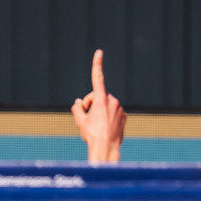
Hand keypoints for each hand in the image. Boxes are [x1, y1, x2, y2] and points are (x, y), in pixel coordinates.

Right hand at [71, 49, 124, 163]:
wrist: (106, 149)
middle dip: (91, 105)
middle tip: (86, 118)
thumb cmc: (92, 135)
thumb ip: (77, 108)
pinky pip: (113, 113)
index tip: (99, 52)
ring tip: (96, 126)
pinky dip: (107, 118)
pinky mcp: (124, 116)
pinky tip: (104, 128)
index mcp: (101, 99)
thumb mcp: (79, 120)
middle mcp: (112, 101)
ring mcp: (119, 108)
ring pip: (105, 106)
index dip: (97, 64)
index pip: (97, 78)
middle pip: (97, 97)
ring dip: (99, 112)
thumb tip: (79, 102)